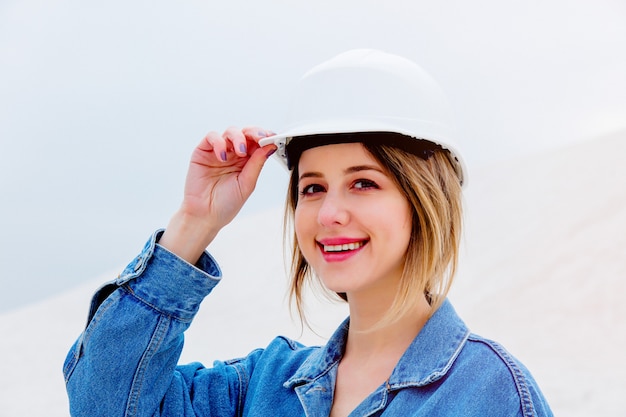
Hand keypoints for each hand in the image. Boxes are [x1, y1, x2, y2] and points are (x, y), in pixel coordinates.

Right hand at [160, 127, 276, 262]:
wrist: (205, 216)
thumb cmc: (226, 204)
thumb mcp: (247, 184)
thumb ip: (257, 164)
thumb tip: (270, 146)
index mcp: (247, 161)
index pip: (258, 143)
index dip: (265, 137)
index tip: (273, 137)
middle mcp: (234, 154)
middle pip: (246, 133)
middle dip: (254, 133)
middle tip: (260, 137)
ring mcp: (218, 151)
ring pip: (230, 132)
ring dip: (238, 138)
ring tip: (240, 152)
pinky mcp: (203, 151)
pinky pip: (212, 137)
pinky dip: (219, 143)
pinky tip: (223, 157)